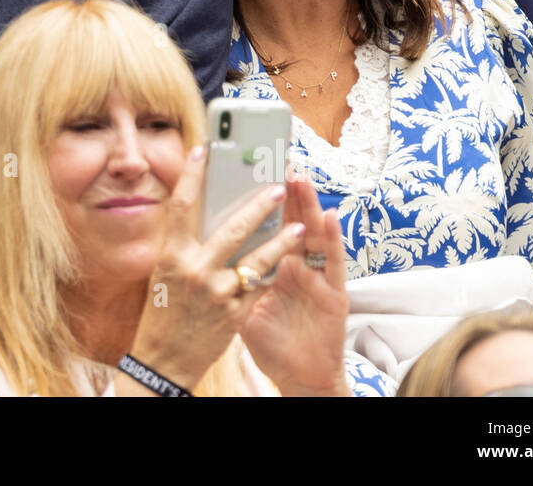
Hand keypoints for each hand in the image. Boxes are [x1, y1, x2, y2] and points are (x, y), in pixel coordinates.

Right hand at [123, 146, 305, 393]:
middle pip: (232, 228)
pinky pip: (261, 286)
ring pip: (256, 259)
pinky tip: (290, 259)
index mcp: (171, 256)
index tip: (204, 150)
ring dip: (281, 240)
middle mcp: (194, 271)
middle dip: (258, 206)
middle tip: (278, 187)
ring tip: (298, 225)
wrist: (164, 359)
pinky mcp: (235, 314)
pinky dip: (275, 271)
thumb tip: (204, 212)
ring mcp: (217, 293)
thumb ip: (184, 244)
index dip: (192, 176)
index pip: (181, 206)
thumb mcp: (164, 272)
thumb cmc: (162, 310)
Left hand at [241, 172, 348, 396]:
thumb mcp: (244, 306)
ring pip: (314, 232)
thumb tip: (196, 251)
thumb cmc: (271, 341)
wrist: (300, 376)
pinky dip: (334, 237)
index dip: (260, 196)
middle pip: (290, 220)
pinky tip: (330, 215)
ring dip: (307, 201)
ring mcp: (318, 276)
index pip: (268, 223)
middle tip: (272, 156)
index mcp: (275, 265)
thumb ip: (230, 278)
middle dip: (282, 189)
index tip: (248, 168)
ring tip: (297, 174)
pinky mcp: (335, 294)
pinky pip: (334, 262)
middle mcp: (299, 265)